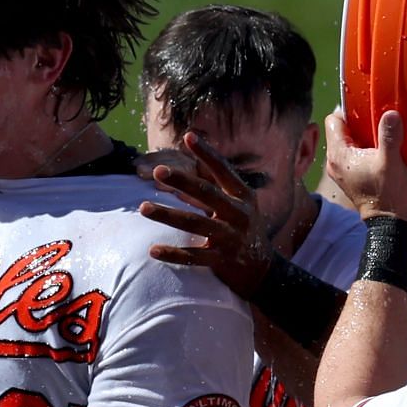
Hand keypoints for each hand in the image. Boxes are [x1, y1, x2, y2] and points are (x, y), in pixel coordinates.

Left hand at [140, 134, 276, 294]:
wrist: (263, 269)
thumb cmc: (245, 229)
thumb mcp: (240, 205)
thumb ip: (217, 188)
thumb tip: (187, 169)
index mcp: (243, 197)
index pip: (223, 170)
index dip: (207, 153)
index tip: (188, 136)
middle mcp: (238, 214)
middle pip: (206, 194)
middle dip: (182, 181)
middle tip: (159, 170)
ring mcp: (230, 238)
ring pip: (194, 224)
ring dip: (167, 215)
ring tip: (143, 207)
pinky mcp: (222, 261)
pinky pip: (193, 257)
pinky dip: (173, 254)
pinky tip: (153, 250)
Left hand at [324, 107, 406, 219]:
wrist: (389, 221)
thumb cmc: (388, 194)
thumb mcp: (391, 162)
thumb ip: (389, 136)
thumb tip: (390, 114)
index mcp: (339, 155)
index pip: (333, 120)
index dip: (349, 111)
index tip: (367, 111)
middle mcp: (335, 162)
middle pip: (341, 130)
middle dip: (359, 123)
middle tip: (378, 122)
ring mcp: (342, 170)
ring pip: (349, 141)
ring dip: (364, 136)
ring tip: (381, 136)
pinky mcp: (351, 175)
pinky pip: (355, 153)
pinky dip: (366, 148)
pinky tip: (381, 150)